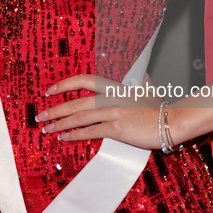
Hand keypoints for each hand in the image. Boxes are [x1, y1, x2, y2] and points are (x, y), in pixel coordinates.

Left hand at [35, 73, 174, 150]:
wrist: (172, 121)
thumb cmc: (161, 108)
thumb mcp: (149, 89)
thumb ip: (142, 81)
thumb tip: (143, 75)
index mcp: (115, 87)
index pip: (84, 80)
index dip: (64, 84)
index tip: (50, 91)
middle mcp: (110, 97)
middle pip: (75, 101)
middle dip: (54, 109)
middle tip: (40, 116)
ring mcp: (112, 111)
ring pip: (78, 116)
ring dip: (59, 123)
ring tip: (47, 129)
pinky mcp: (116, 127)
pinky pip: (89, 131)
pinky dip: (73, 134)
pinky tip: (63, 137)